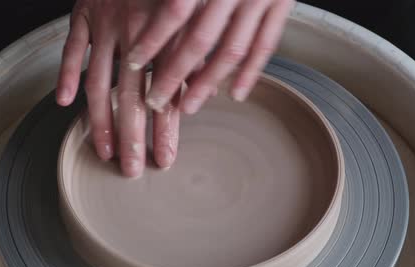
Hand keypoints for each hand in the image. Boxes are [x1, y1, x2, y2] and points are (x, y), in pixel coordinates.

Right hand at [55, 0, 184, 176]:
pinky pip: (71, 47)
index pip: (166, 94)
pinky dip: (65, 74)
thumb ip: (195, 57)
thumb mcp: (194, 20)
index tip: (164, 160)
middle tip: (130, 169)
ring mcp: (107, 24)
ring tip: (102, 151)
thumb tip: (204, 95)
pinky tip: (63, 104)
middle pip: (131, 96)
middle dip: (131, 137)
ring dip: (98, 120)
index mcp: (169, 39)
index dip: (164, 130)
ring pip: (99, 81)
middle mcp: (138, 35)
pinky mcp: (84, 12)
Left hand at [126, 0, 294, 113]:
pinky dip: (250, 73)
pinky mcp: (282, 3)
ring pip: (232, 50)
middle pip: (200, 40)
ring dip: (208, 83)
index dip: (153, 38)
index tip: (133, 61)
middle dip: (174, 74)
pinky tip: (234, 94)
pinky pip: (266, 45)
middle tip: (154, 101)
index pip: (175, 10)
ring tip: (188, 107)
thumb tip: (140, 2)